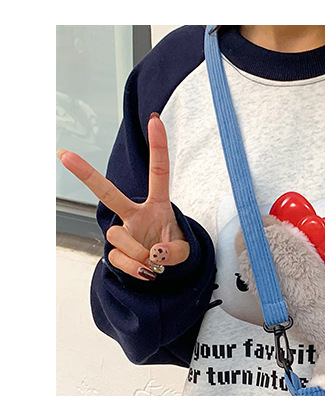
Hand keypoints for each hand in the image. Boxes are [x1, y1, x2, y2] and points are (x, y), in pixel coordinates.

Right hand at [57, 113, 189, 280]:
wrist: (162, 271)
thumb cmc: (172, 251)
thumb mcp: (185, 252)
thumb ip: (175, 252)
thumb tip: (154, 254)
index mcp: (157, 206)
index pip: (158, 174)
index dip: (158, 148)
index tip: (154, 120)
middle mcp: (136, 214)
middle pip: (109, 194)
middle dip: (87, 175)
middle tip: (64, 155)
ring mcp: (124, 232)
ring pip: (119, 236)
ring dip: (139, 253)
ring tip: (153, 262)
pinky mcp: (115, 251)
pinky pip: (118, 258)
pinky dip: (135, 269)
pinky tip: (145, 272)